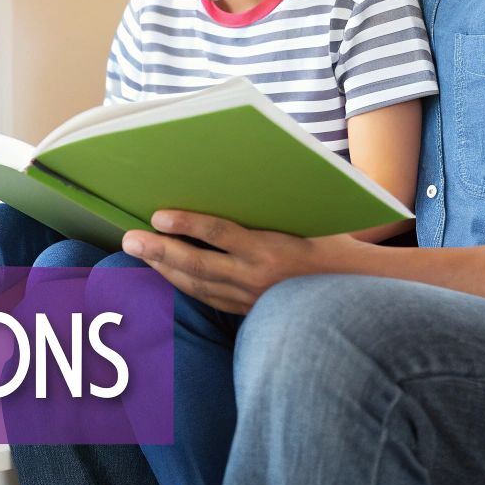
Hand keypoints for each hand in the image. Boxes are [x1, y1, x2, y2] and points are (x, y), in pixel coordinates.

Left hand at [121, 210, 356, 313]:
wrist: (356, 288)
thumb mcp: (303, 215)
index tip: (158, 216)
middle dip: (160, 251)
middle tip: (129, 238)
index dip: (187, 225)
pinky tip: (164, 270)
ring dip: (164, 268)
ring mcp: (251, 299)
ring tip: (138, 251)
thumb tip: (231, 173)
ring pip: (198, 285)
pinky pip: (208, 298)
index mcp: (273, 248)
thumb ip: (266, 202)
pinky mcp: (248, 311)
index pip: (221, 234)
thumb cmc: (329, 240)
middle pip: (198, 265)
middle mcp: (258, 277)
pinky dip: (182, 283)